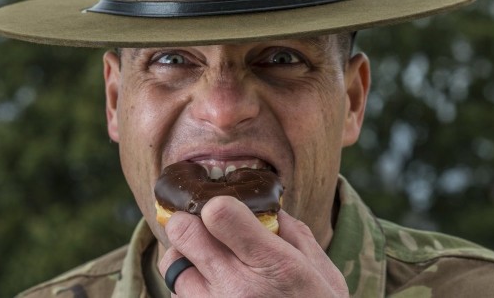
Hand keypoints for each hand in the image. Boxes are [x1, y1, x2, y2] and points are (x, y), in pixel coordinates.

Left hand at [158, 196, 348, 296]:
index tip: (224, 210)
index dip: (217, 205)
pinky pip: (176, 295)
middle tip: (208, 231)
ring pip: (171, 264)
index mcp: (272, 265)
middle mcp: (235, 289)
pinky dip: (189, 289)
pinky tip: (214, 293)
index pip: (218, 214)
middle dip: (191, 224)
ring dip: (187, 259)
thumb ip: (293, 233)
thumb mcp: (321, 271)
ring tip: (212, 268)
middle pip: (182, 231)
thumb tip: (267, 209)